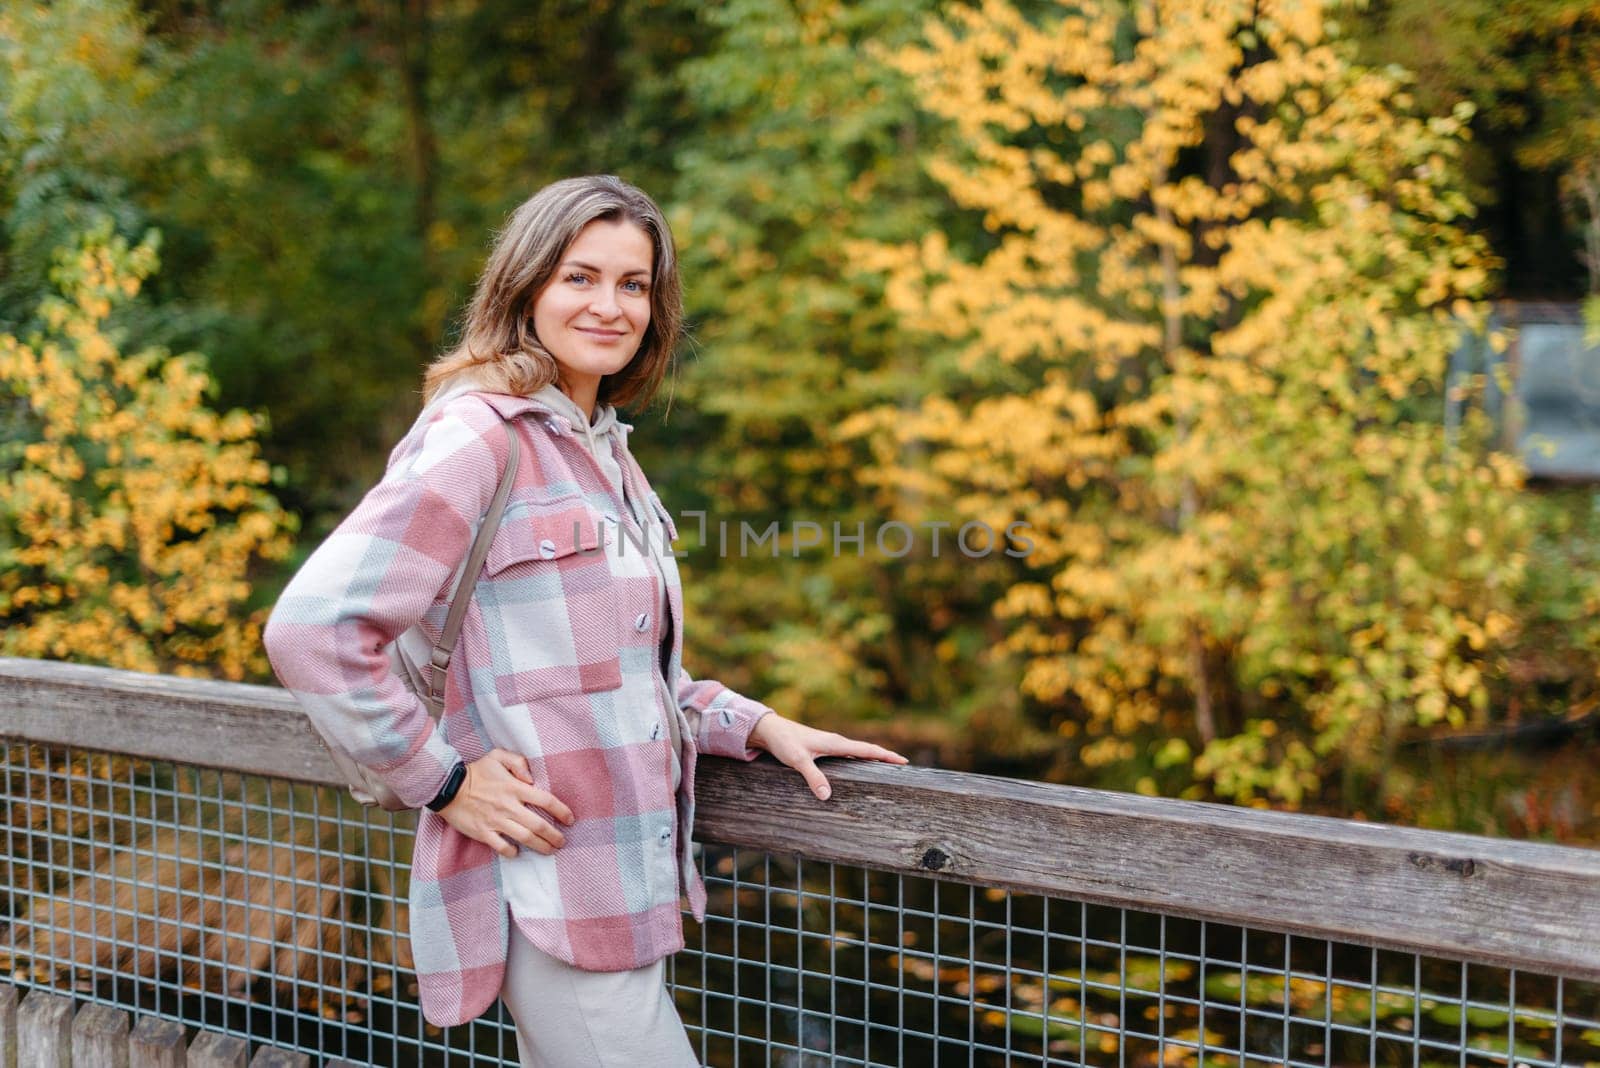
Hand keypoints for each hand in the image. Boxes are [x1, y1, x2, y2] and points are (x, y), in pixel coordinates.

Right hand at [436, 749, 574, 857]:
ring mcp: (495, 821)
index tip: (570, 819)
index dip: (561, 811)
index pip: (545, 800)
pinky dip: (512, 852)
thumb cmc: (476, 771)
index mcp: (514, 788)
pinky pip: (502, 846)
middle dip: (554, 835)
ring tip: (550, 850)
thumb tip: (531, 778)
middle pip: (538, 825)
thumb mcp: (497, 756)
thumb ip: (518, 762)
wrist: (447, 787)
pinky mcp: (483, 833)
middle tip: (563, 842)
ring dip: (541, 846)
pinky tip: (518, 852)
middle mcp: (508, 806)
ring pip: (524, 838)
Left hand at [747, 713, 907, 800]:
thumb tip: (827, 796)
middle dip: (884, 757)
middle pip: (866, 750)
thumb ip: (813, 777)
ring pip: (856, 752)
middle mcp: (835, 742)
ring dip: (871, 758)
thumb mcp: (798, 760)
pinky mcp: (821, 749)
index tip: (903, 761)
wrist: (769, 730)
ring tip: (884, 769)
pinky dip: (857, 760)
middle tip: (901, 766)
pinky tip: (856, 769)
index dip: (885, 755)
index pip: (867, 749)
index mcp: (835, 743)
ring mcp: (829, 745)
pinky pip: (846, 755)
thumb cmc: (784, 742)